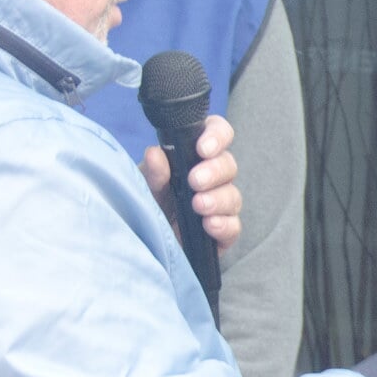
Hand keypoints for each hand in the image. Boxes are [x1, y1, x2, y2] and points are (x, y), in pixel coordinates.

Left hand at [140, 114, 241, 251]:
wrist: (142, 242)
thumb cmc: (145, 205)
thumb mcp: (142, 186)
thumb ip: (152, 172)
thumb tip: (155, 153)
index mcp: (194, 156)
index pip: (217, 134)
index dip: (216, 136)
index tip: (203, 148)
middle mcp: (212, 178)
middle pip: (228, 165)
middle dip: (214, 171)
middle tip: (195, 181)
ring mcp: (219, 205)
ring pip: (233, 196)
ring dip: (217, 199)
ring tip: (198, 205)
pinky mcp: (222, 232)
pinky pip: (234, 226)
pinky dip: (224, 225)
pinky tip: (209, 225)